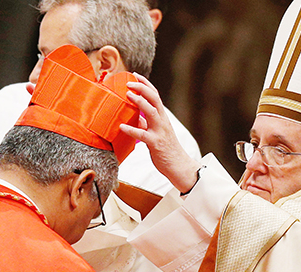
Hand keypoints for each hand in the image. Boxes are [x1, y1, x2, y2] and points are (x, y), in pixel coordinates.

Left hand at [120, 73, 201, 193]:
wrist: (179, 166)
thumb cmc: (166, 150)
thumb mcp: (156, 133)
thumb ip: (146, 123)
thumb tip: (134, 116)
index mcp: (162, 117)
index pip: (155, 95)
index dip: (145, 84)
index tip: (135, 75)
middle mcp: (162, 121)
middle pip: (154, 98)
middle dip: (142, 88)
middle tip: (129, 82)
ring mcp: (160, 132)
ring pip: (151, 112)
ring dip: (139, 102)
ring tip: (128, 95)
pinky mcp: (155, 143)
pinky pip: (142, 134)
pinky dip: (131, 129)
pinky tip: (121, 126)